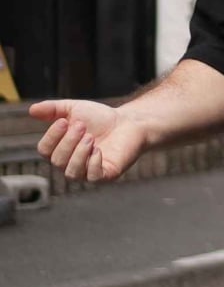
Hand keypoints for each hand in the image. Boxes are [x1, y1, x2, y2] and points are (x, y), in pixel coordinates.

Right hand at [31, 99, 147, 182]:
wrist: (129, 122)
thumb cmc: (100, 118)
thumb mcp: (74, 109)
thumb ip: (53, 109)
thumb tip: (32, 110)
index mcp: (60, 150)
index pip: (45, 150)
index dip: (51, 136)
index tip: (64, 121)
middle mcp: (70, 164)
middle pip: (57, 160)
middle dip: (68, 142)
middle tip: (82, 126)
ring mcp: (88, 172)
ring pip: (71, 172)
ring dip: (78, 154)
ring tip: (90, 138)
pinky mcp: (106, 175)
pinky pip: (93, 177)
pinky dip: (93, 164)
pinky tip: (98, 150)